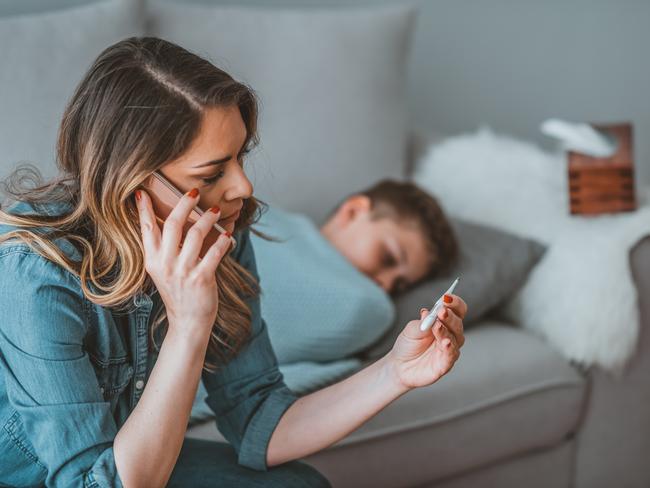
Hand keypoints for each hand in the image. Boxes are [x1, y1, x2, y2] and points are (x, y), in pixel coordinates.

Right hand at [134, 187, 231, 341]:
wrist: (188, 322)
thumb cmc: (178, 292)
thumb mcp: (163, 271)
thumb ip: (164, 249)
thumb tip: (174, 221)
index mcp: (153, 261)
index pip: (146, 229)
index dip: (144, 209)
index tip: (143, 191)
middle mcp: (165, 264)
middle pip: (172, 225)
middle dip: (183, 204)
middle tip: (193, 191)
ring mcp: (183, 272)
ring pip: (195, 234)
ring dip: (207, 219)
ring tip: (215, 210)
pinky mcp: (201, 279)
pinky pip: (214, 253)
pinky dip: (222, 241)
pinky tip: (227, 234)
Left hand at [386, 294, 466, 389]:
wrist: (399, 365)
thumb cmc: (408, 344)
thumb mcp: (411, 329)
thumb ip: (421, 322)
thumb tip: (427, 312)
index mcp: (445, 322)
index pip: (457, 310)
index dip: (455, 303)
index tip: (447, 297)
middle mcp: (451, 335)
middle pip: (457, 323)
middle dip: (450, 316)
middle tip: (442, 311)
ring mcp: (449, 349)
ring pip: (455, 338)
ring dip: (446, 330)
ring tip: (437, 326)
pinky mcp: (445, 364)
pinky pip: (450, 355)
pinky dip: (449, 348)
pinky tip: (445, 342)